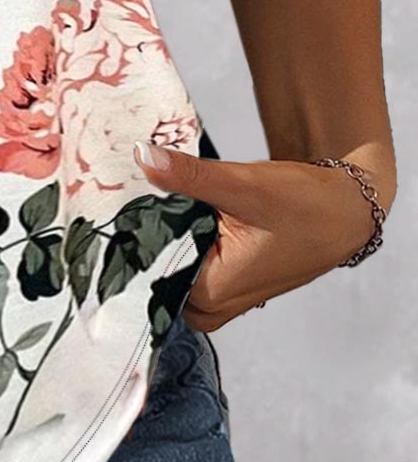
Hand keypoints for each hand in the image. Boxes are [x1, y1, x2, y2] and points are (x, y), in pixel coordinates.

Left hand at [135, 141, 393, 330]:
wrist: (344, 212)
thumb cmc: (302, 204)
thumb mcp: (242, 185)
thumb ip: (189, 176)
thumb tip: (142, 156)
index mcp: (211, 292)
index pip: (148, 271)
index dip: (131, 237)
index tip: (117, 208)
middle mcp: (214, 305)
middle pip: (156, 276)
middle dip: (143, 242)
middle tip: (133, 203)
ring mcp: (223, 299)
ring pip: (171, 274)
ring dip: (164, 243)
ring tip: (158, 208)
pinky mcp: (230, 285)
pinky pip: (189, 271)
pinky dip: (182, 246)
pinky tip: (180, 217)